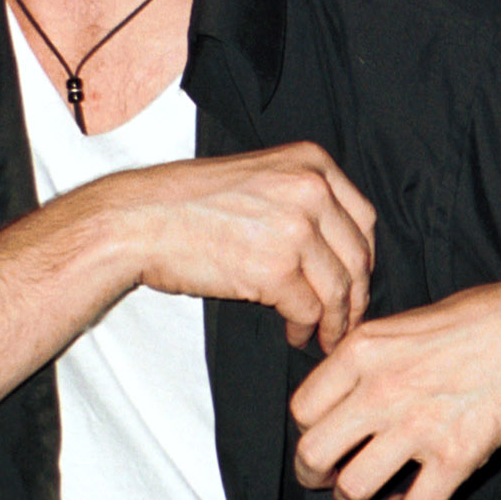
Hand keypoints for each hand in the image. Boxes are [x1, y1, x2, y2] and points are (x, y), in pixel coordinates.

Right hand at [86, 141, 376, 348]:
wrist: (137, 220)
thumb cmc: (188, 203)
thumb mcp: (259, 177)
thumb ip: (301, 198)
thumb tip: (335, 245)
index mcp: (311, 163)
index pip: (363, 219)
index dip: (363, 258)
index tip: (357, 281)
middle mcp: (311, 190)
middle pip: (358, 256)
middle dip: (357, 295)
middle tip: (348, 319)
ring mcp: (296, 229)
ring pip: (339, 288)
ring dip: (336, 320)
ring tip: (324, 336)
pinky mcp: (276, 269)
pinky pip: (309, 309)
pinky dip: (307, 329)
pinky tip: (297, 335)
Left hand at [288, 278, 500, 499]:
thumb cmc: (476, 319)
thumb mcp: (403, 321)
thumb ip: (366, 358)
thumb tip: (340, 394)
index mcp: (363, 351)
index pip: (301, 409)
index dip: (308, 429)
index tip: (323, 435)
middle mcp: (382, 390)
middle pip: (313, 454)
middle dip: (314, 474)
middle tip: (326, 477)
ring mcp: (418, 426)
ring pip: (354, 488)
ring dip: (353, 497)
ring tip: (363, 493)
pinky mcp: (456, 455)